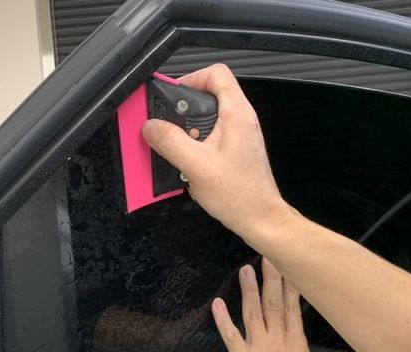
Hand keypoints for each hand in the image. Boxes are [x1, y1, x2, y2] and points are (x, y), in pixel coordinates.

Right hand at [142, 64, 295, 243]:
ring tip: (177, 147)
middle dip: (183, 110)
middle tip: (168, 125)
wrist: (259, 218)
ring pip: (207, 118)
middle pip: (207, 95)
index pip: (215, 74)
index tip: (172, 97)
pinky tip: (187, 163)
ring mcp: (238, 135)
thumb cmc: (240, 195)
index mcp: (236, 114)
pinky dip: (195, 145)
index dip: (191, 79)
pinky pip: (210, 137)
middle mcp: (240, 120)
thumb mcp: (196, 166)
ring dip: (187, 130)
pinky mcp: (234, 150)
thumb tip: (151, 127)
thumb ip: (170, 142)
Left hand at [211, 258, 321, 351]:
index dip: (289, 284)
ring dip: (249, 289)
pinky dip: (223, 318)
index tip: (288, 266)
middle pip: (274, 301)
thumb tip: (293, 348)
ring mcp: (260, 347)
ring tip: (246, 269)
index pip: (293, 306)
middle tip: (268, 255)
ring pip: (254, 311)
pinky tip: (218, 303)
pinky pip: (231, 334)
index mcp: (297, 343)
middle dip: (272, 276)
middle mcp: (279, 340)